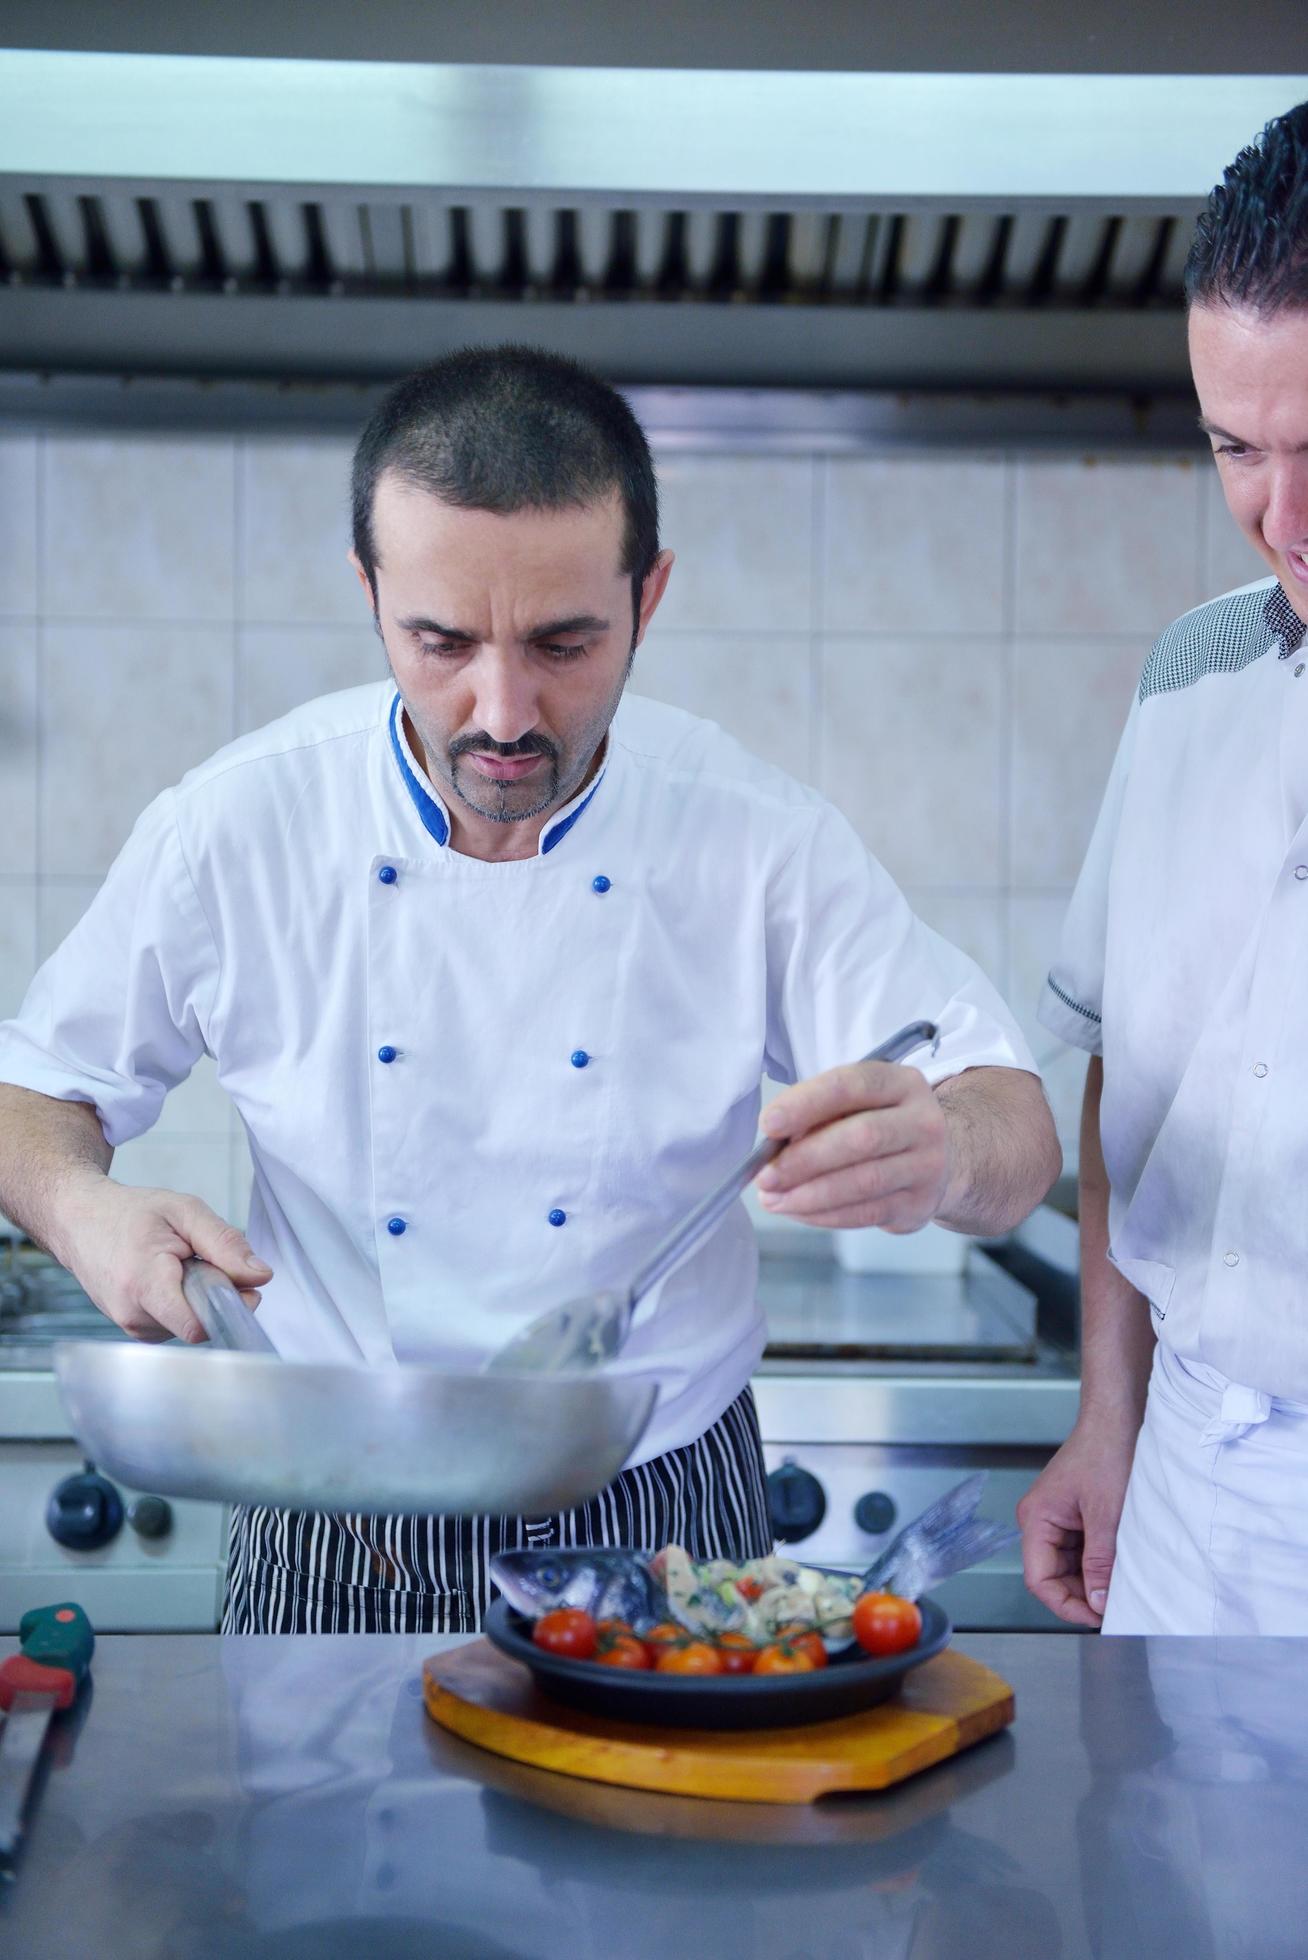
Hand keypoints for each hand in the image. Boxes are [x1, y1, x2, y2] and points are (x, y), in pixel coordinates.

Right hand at [56, 1175, 272, 1344]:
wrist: (79, 1221)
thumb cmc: (129, 1213)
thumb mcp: (184, 1211)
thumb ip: (225, 1243)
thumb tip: (261, 1276)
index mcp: (145, 1285)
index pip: (197, 1326)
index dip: (228, 1307)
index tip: (237, 1283)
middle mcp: (133, 1316)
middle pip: (201, 1323)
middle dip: (215, 1295)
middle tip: (200, 1260)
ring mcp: (131, 1327)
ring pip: (191, 1325)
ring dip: (198, 1298)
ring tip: (178, 1266)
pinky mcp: (134, 1330)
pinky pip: (177, 1325)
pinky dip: (184, 1303)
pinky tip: (170, 1279)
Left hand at [754, 1060, 949, 1231]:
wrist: (939, 1159)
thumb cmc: (879, 1125)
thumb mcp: (858, 1104)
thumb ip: (820, 1115)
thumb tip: (774, 1145)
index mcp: (902, 1083)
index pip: (851, 1086)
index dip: (806, 1104)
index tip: (768, 1124)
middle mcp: (923, 1121)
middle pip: (861, 1137)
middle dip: (804, 1159)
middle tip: (765, 1177)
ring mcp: (927, 1165)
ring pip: (864, 1181)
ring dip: (810, 1194)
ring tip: (773, 1199)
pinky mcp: (919, 1203)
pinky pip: (866, 1212)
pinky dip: (825, 1215)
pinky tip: (798, 1211)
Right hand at [1017, 1418, 1136, 1627]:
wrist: (1119, 1417)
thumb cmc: (1107, 1452)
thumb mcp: (1107, 1515)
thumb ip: (1100, 1562)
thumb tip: (1099, 1603)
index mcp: (1035, 1519)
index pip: (1038, 1579)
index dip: (1065, 1604)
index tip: (1097, 1617)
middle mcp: (1040, 1521)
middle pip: (1052, 1576)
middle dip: (1082, 1594)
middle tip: (1116, 1607)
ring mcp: (1057, 1518)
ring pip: (1070, 1566)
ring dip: (1094, 1578)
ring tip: (1122, 1585)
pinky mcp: (1075, 1515)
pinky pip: (1083, 1550)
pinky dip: (1100, 1562)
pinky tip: (1121, 1565)